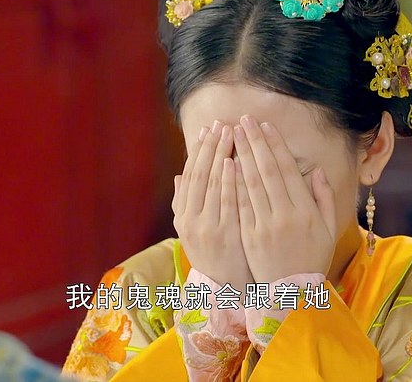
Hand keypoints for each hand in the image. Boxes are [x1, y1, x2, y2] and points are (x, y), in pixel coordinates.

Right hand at [173, 120, 253, 292]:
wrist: (226, 289)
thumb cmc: (215, 256)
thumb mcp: (193, 232)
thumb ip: (185, 204)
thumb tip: (178, 177)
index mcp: (183, 216)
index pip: (190, 176)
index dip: (198, 152)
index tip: (207, 130)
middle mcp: (190, 220)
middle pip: (200, 175)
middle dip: (210, 147)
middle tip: (220, 123)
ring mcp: (206, 227)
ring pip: (212, 184)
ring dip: (220, 156)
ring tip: (229, 133)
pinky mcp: (224, 234)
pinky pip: (226, 202)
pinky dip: (228, 181)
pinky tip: (233, 162)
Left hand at [233, 115, 337, 282]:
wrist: (292, 293)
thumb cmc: (312, 259)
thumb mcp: (329, 230)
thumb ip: (324, 199)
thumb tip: (315, 171)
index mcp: (306, 210)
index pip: (287, 169)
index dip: (275, 145)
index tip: (266, 126)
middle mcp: (286, 214)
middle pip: (267, 170)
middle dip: (254, 142)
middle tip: (243, 120)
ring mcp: (265, 225)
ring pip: (251, 183)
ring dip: (241, 155)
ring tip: (232, 135)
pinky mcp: (249, 236)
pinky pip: (240, 204)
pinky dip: (232, 183)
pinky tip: (225, 164)